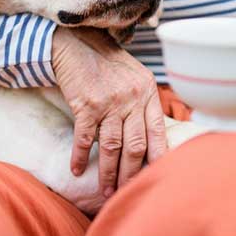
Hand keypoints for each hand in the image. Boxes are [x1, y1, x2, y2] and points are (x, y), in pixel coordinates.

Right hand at [52, 27, 167, 197]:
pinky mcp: (86, 104)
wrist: (77, 43)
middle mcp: (132, 98)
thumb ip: (145, 103)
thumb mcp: (136, 77)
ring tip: (105, 191)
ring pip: (112, 147)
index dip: (157, 159)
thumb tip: (153, 137)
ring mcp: (109, 102)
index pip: (158, 133)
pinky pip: (84, 138)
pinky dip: (80, 156)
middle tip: (126, 193)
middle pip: (135, 146)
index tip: (155, 179)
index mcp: (148, 93)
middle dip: (131, 174)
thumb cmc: (107, 63)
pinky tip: (77, 170)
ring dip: (108, 173)